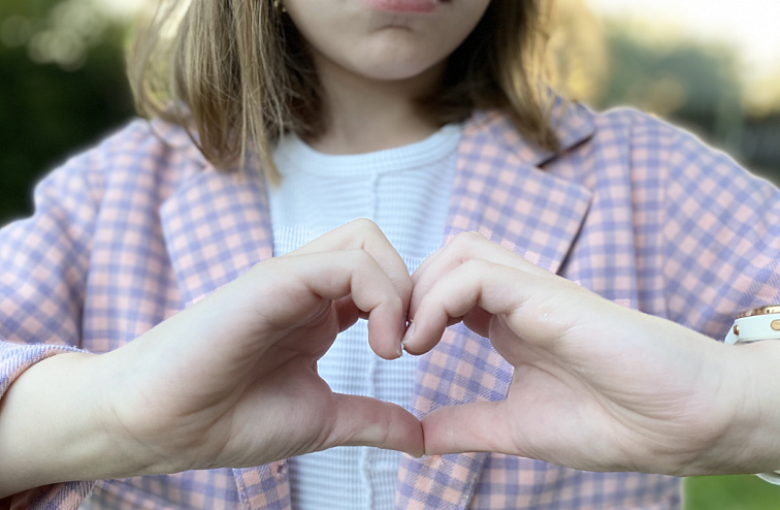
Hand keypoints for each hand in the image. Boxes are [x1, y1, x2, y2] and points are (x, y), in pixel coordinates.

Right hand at [100, 219, 421, 474]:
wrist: (160, 426)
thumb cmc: (228, 419)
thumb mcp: (322, 419)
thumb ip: (372, 420)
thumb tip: (421, 439)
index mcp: (319, 311)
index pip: (380, 275)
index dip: (410, 306)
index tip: (412, 355)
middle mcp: (307, 286)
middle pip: (377, 244)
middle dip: (411, 287)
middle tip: (409, 343)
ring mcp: (289, 278)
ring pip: (366, 240)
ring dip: (398, 287)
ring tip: (392, 345)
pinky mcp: (273, 280)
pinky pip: (344, 261)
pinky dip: (379, 295)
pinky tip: (377, 347)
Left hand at [405, 233, 764, 475]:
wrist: (680, 425)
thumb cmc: (613, 422)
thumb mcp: (517, 426)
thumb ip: (469, 424)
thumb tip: (420, 437)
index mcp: (510, 323)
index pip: (447, 287)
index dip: (413, 309)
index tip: (393, 350)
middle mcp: (519, 298)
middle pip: (448, 257)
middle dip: (409, 290)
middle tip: (392, 341)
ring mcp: (535, 292)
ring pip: (460, 251)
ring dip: (421, 289)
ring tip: (410, 342)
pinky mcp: (549, 294)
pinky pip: (478, 272)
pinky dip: (439, 299)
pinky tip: (426, 340)